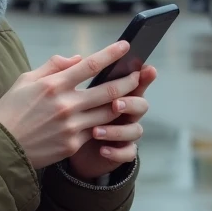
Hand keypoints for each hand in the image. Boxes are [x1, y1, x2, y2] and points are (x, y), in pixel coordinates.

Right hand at [0, 41, 142, 169]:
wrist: (1, 147)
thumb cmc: (11, 110)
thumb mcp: (25, 80)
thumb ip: (52, 66)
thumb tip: (77, 58)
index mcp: (53, 85)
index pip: (89, 65)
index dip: (111, 54)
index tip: (125, 46)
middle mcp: (65, 105)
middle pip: (108, 90)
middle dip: (128, 80)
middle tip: (139, 73)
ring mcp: (71, 126)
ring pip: (108, 112)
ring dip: (124, 103)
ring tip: (133, 94)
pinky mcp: (72, 143)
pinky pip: (96, 130)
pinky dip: (107, 123)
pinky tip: (115, 117)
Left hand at [66, 64, 153, 181]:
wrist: (63, 146)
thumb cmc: (66, 114)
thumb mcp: (63, 92)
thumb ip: (68, 73)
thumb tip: (78, 58)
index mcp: (115, 94)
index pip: (132, 82)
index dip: (143, 76)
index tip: (148, 69)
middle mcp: (124, 112)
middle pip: (139, 104)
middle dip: (130, 102)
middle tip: (115, 103)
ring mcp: (124, 132)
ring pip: (135, 130)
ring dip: (118, 130)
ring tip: (96, 131)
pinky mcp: (120, 151)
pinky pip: (127, 152)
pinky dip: (117, 152)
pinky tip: (103, 150)